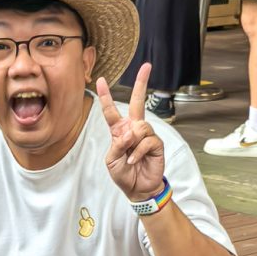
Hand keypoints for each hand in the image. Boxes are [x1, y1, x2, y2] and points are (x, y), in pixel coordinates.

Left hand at [96, 63, 165, 201]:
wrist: (137, 189)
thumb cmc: (123, 174)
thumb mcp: (111, 161)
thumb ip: (116, 145)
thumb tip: (130, 133)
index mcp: (119, 131)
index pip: (111, 111)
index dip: (105, 96)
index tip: (100, 80)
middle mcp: (133, 129)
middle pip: (137, 102)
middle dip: (142, 83)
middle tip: (147, 66)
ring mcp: (146, 135)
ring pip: (140, 126)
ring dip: (132, 142)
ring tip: (130, 156)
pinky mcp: (156, 144)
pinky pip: (147, 140)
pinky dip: (138, 152)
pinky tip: (135, 160)